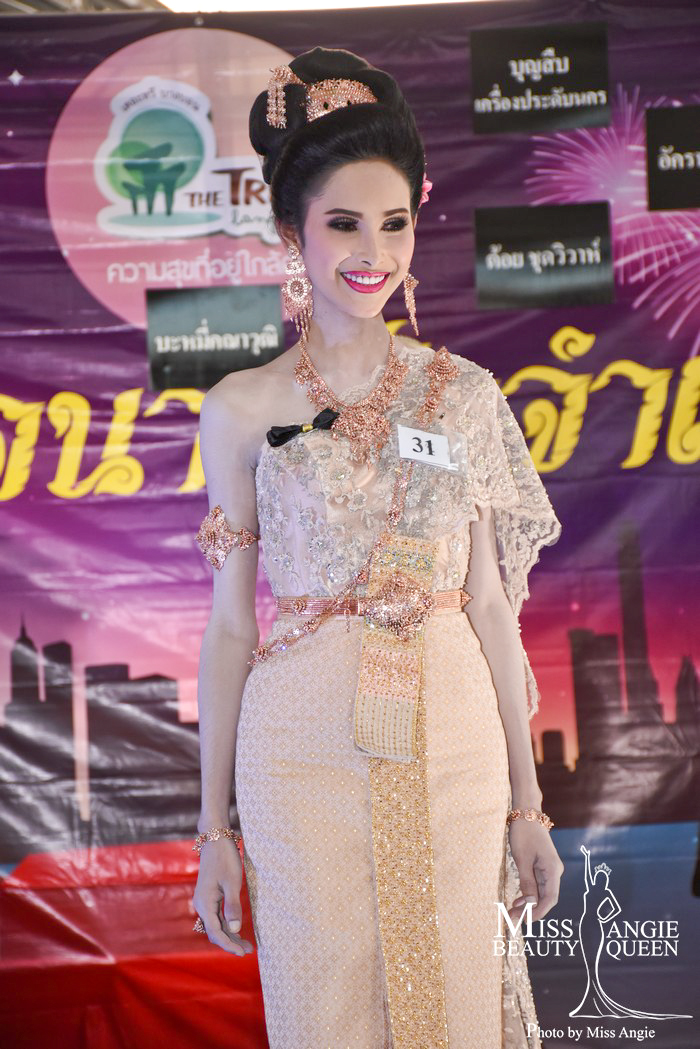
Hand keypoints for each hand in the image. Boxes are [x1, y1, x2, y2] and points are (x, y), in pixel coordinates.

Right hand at [192, 839, 255, 955]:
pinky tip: (237, 929)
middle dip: (230, 942)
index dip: (229, 945)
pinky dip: (227, 925)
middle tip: (248, 950)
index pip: (216, 932)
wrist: (216, 839)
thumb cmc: (225, 859)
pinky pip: (217, 916)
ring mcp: (205, 901)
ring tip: (246, 944)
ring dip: (230, 935)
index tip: (242, 953)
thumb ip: (233, 906)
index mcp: (205, 904)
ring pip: (216, 925)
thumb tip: (234, 929)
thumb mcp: (232, 882)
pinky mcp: (209, 897)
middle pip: (215, 932)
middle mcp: (202, 905)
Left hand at [507, 820, 563, 924]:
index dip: (538, 912)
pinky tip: (517, 900)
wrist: (526, 812)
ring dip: (528, 903)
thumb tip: (530, 904)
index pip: (550, 899)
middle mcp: (554, 871)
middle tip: (513, 919)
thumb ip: (527, 882)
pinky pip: (538, 884)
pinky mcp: (542, 865)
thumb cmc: (524, 834)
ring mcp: (549, 868)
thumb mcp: (522, 859)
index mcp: (553, 870)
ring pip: (541, 892)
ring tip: (512, 911)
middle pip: (545, 898)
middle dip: (530, 910)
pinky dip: (528, 893)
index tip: (525, 921)